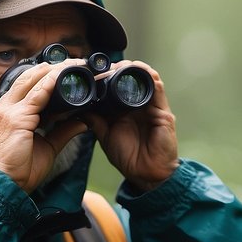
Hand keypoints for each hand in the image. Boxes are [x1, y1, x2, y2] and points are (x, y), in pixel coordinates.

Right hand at [0, 59, 90, 192]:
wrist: (4, 186)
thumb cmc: (20, 170)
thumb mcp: (47, 146)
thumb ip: (62, 131)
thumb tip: (83, 121)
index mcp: (7, 111)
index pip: (27, 84)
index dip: (47, 75)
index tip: (67, 70)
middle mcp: (4, 106)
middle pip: (29, 76)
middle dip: (53, 66)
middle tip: (76, 62)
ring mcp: (7, 110)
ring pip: (33, 80)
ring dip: (56, 70)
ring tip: (75, 64)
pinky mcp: (15, 118)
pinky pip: (36, 95)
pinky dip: (50, 83)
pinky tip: (64, 76)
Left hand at [85, 61, 178, 191]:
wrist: (146, 175)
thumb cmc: (128, 157)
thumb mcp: (105, 136)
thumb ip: (94, 121)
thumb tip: (79, 108)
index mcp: (125, 108)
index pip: (117, 84)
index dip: (106, 75)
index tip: (92, 71)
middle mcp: (139, 104)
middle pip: (131, 77)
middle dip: (118, 68)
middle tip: (103, 66)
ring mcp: (152, 106)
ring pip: (145, 77)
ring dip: (132, 68)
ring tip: (118, 66)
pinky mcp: (162, 111)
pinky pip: (158, 88)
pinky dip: (148, 76)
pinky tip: (137, 71)